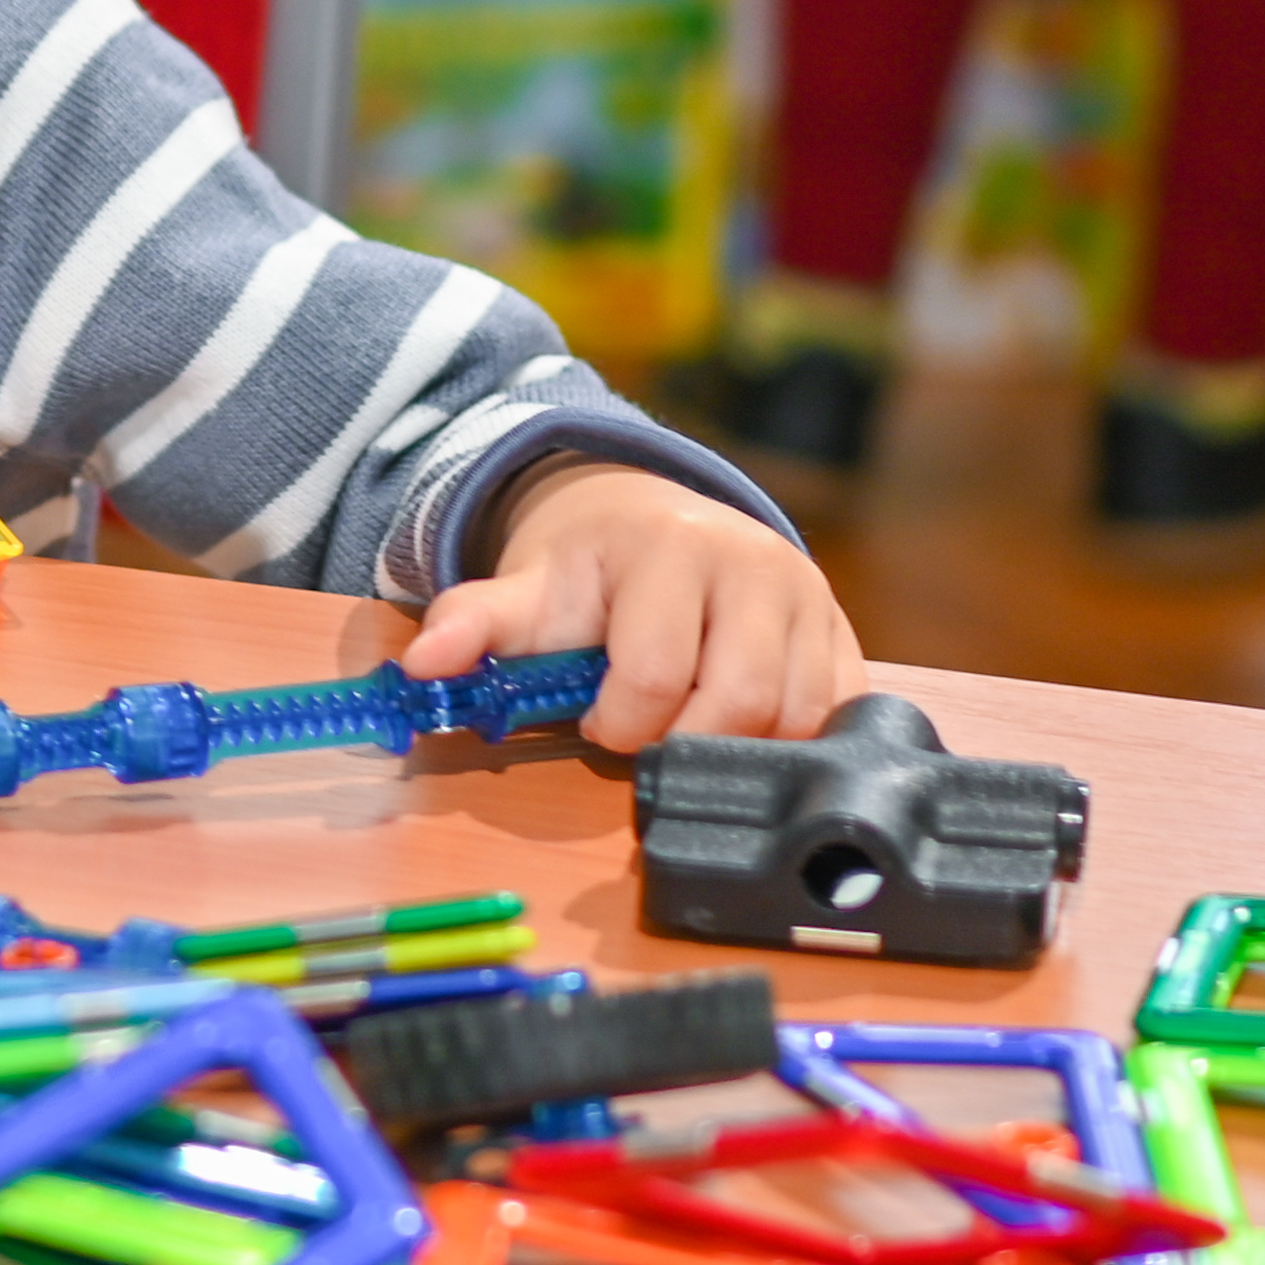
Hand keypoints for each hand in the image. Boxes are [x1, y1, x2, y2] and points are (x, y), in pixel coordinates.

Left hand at [400, 457, 858, 752]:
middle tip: (647, 729)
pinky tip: (742, 727)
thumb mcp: (525, 588)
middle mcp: (756, 565)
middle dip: (681, 738)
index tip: (595, 715)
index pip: (656, 673)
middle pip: (740, 702)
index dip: (617, 718)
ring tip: (688, 721)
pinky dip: (792, 739)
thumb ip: (473, 623)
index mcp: (673, 548)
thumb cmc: (588, 570)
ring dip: (736, 745)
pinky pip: (838, 714)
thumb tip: (419, 664)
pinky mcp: (845, 635)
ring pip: (797, 718)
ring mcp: (812, 598)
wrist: (652, 519)